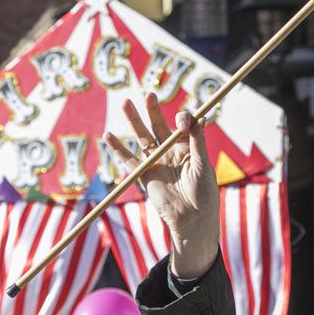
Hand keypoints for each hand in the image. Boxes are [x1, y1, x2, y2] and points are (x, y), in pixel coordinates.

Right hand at [105, 94, 219, 280]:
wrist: (193, 219)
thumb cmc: (204, 193)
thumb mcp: (203, 166)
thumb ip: (197, 142)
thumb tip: (198, 118)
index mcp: (188, 147)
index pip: (182, 125)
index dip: (182, 119)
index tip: (183, 121)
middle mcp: (171, 151)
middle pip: (159, 126)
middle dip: (154, 111)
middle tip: (149, 95)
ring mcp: (157, 162)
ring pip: (143, 138)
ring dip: (135, 121)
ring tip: (126, 103)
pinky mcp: (145, 175)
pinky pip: (129, 160)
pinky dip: (118, 149)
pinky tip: (108, 135)